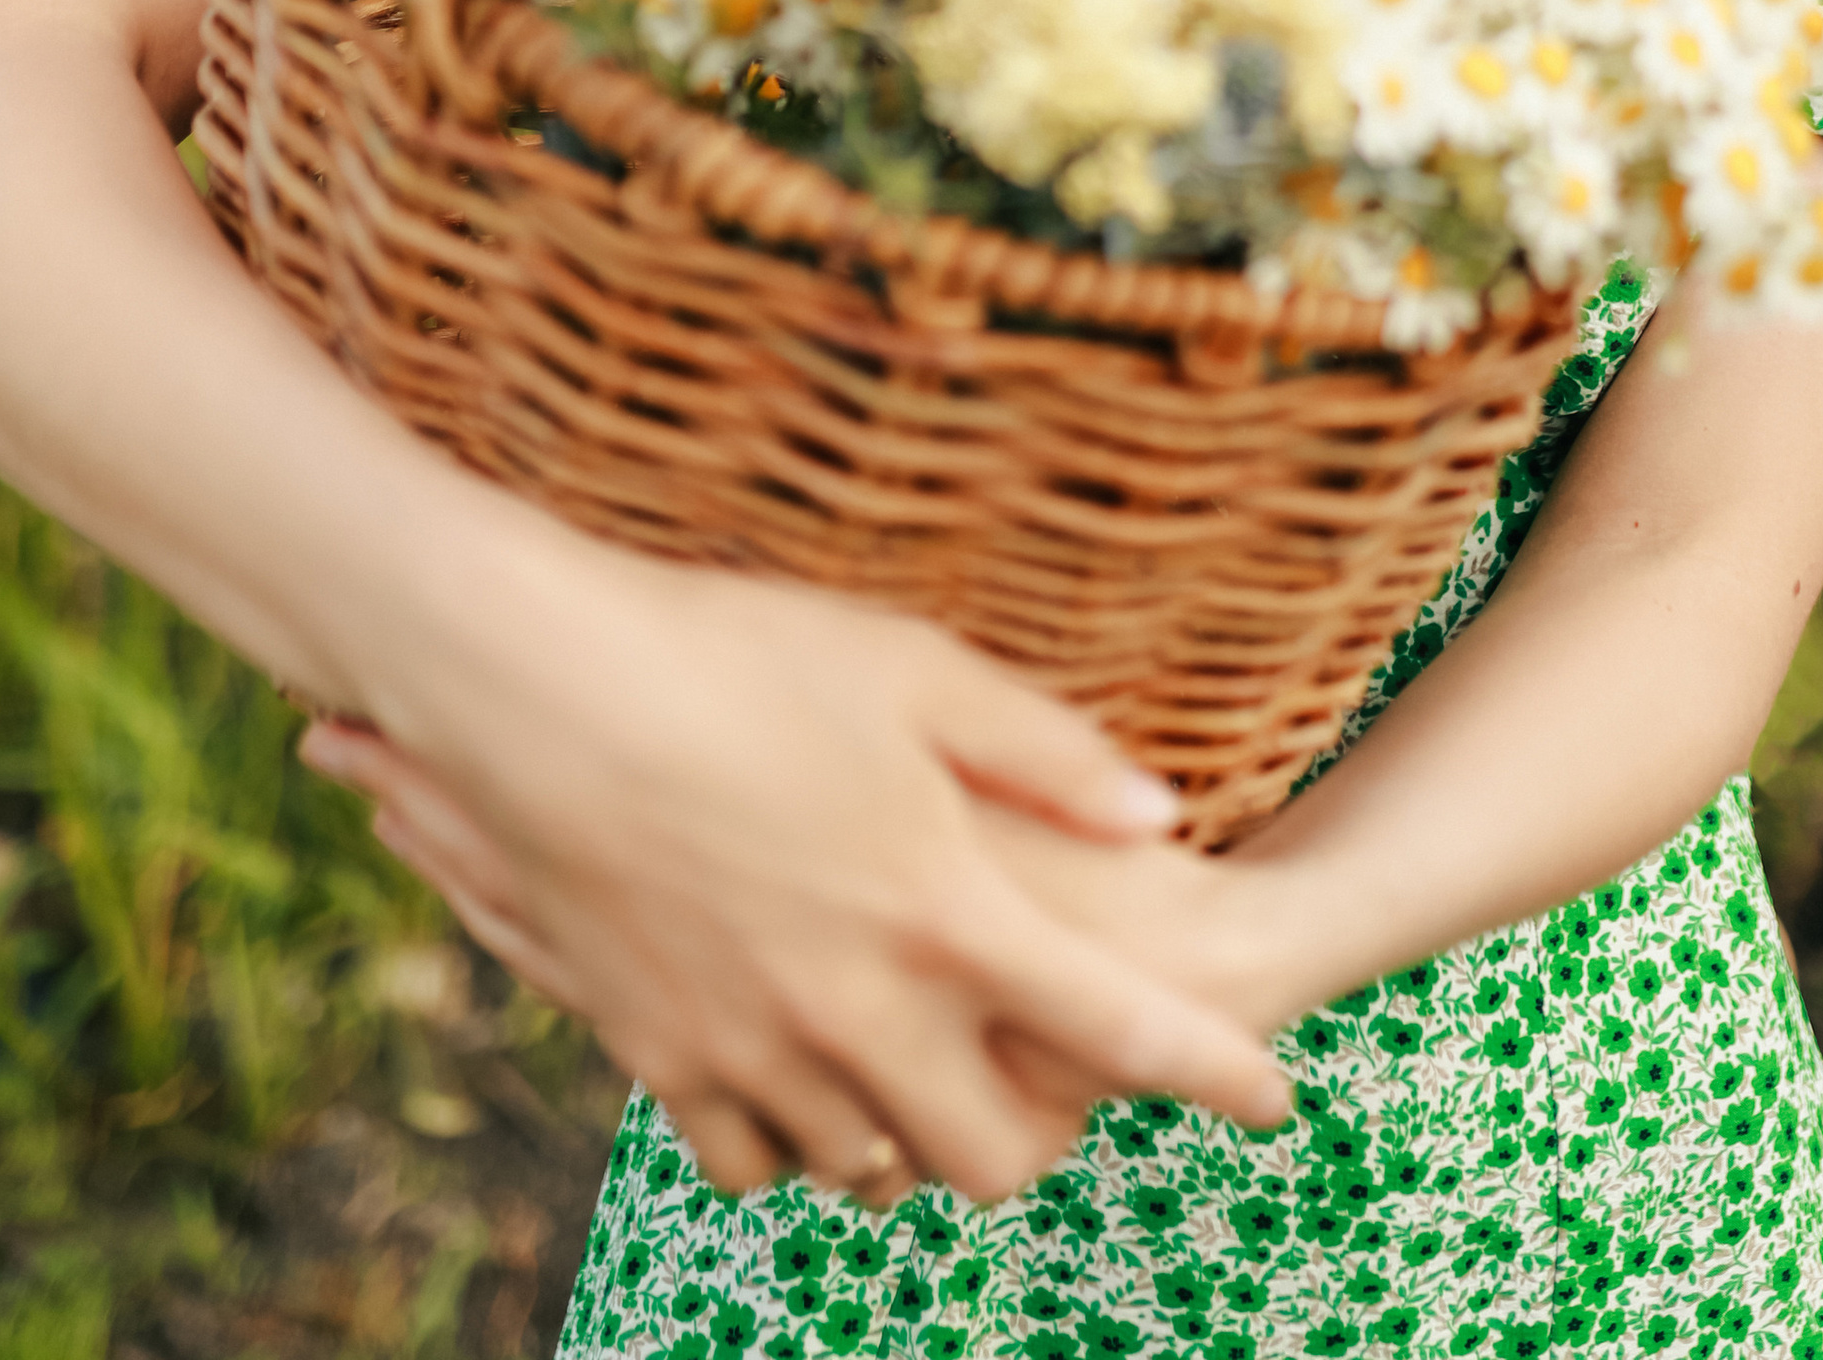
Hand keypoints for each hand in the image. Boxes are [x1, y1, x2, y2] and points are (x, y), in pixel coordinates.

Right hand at [310, 540, 1295, 1204]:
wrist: (544, 691)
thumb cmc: (741, 654)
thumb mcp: (916, 670)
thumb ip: (1047, 755)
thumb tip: (1161, 815)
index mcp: (947, 910)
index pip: (1122, 1033)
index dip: (1215, 1075)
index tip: (1278, 1102)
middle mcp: (862, 1009)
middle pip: (994, 1160)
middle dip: (1040, 1134)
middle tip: (1040, 1065)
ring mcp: (756, 1048)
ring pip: (871, 1168)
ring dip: (911, 1130)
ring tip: (917, 1052)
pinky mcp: (661, 1058)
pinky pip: (750, 1159)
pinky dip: (793, 1135)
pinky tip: (802, 1061)